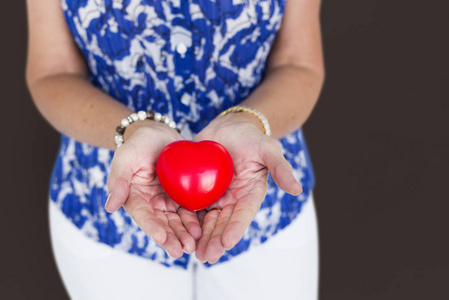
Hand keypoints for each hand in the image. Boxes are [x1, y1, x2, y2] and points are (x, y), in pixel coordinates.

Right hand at [105, 121, 201, 257]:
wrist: (158, 133)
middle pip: (162, 224)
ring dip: (185, 234)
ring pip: (177, 221)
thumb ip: (118, 181)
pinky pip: (191, 210)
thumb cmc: (138, 144)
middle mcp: (152, 204)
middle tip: (181, 250)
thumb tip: (110, 207)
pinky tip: (204, 229)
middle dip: (171, 238)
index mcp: (136, 199)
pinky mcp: (183, 195)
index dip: (152, 228)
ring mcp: (169, 201)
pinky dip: (196, 220)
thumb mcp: (125, 158)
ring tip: (193, 245)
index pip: (144, 216)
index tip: (161, 238)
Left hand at [193, 113, 301, 262]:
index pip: (244, 213)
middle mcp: (233, 199)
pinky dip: (187, 220)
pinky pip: (192, 206)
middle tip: (207, 256)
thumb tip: (297, 190)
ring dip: (201, 237)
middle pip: (224, 222)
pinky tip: (178, 232)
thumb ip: (281, 169)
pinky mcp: (199, 190)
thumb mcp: (268, 149)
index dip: (236, 228)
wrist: (229, 127)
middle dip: (215, 240)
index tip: (227, 243)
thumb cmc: (251, 138)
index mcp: (250, 194)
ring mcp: (215, 196)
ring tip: (194, 253)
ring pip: (207, 220)